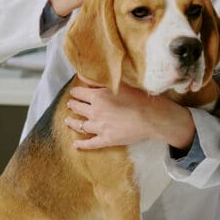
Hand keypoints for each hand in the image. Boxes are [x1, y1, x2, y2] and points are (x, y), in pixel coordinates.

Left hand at [64, 76, 193, 150]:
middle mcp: (95, 112)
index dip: (76, 92)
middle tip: (71, 104)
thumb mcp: (119, 84)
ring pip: (80, 125)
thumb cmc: (138, 97)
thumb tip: (81, 74)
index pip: (79, 93)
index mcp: (97, 96)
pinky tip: (76, 144)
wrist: (151, 117)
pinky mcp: (106, 140)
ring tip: (68, 120)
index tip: (75, 93)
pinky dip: (82, 144)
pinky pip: (90, 143)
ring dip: (72, 122)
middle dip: (73, 105)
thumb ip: (98, 80)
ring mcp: (99, 127)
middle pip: (77, 108)